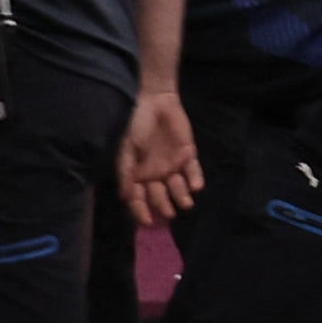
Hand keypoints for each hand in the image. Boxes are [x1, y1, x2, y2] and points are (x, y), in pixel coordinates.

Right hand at [117, 89, 200, 228]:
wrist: (154, 100)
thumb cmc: (136, 124)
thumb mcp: (126, 148)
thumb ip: (126, 172)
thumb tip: (125, 197)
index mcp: (139, 175)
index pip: (139, 198)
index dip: (141, 211)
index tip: (147, 221)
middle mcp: (156, 175)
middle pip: (160, 196)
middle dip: (164, 206)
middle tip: (169, 213)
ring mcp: (173, 166)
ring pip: (179, 188)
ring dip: (182, 196)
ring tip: (185, 203)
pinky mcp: (188, 156)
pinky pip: (193, 171)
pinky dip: (195, 179)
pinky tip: (196, 186)